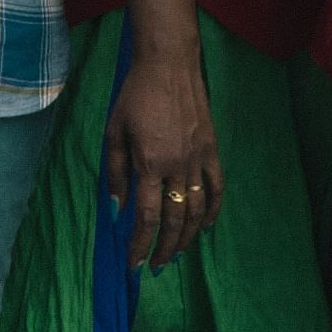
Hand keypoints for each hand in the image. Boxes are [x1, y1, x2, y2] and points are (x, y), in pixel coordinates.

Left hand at [103, 42, 221, 270]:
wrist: (168, 65)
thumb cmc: (134, 95)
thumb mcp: (114, 131)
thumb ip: (116, 172)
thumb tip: (116, 208)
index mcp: (150, 164)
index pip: (147, 217)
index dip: (140, 244)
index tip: (133, 263)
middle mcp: (178, 167)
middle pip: (175, 221)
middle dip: (165, 249)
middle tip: (156, 266)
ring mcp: (199, 160)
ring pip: (198, 210)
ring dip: (188, 238)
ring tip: (177, 254)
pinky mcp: (213, 151)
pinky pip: (217, 189)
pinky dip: (213, 211)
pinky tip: (205, 227)